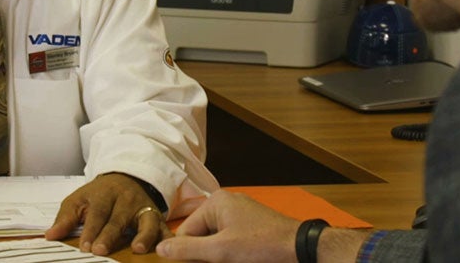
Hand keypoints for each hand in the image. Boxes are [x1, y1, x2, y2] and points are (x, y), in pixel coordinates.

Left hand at [44, 172, 169, 254]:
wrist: (126, 178)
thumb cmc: (99, 195)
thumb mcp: (79, 200)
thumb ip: (66, 218)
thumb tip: (50, 236)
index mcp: (104, 194)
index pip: (97, 212)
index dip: (91, 229)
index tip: (85, 246)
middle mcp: (126, 200)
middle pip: (118, 218)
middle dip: (110, 235)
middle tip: (101, 251)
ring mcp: (143, 208)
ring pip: (145, 221)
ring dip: (143, 235)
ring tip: (138, 248)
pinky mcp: (157, 216)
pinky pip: (164, 227)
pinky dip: (166, 237)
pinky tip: (166, 248)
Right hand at [155, 190, 300, 262]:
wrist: (300, 247)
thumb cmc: (261, 245)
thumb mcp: (220, 251)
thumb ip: (188, 249)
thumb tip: (160, 248)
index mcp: (215, 202)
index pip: (186, 231)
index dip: (189, 253)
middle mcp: (226, 203)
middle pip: (201, 235)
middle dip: (206, 254)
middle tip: (223, 260)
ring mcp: (240, 213)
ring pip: (216, 240)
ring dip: (219, 256)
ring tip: (234, 259)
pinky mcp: (251, 225)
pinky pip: (230, 239)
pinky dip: (231, 253)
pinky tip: (240, 259)